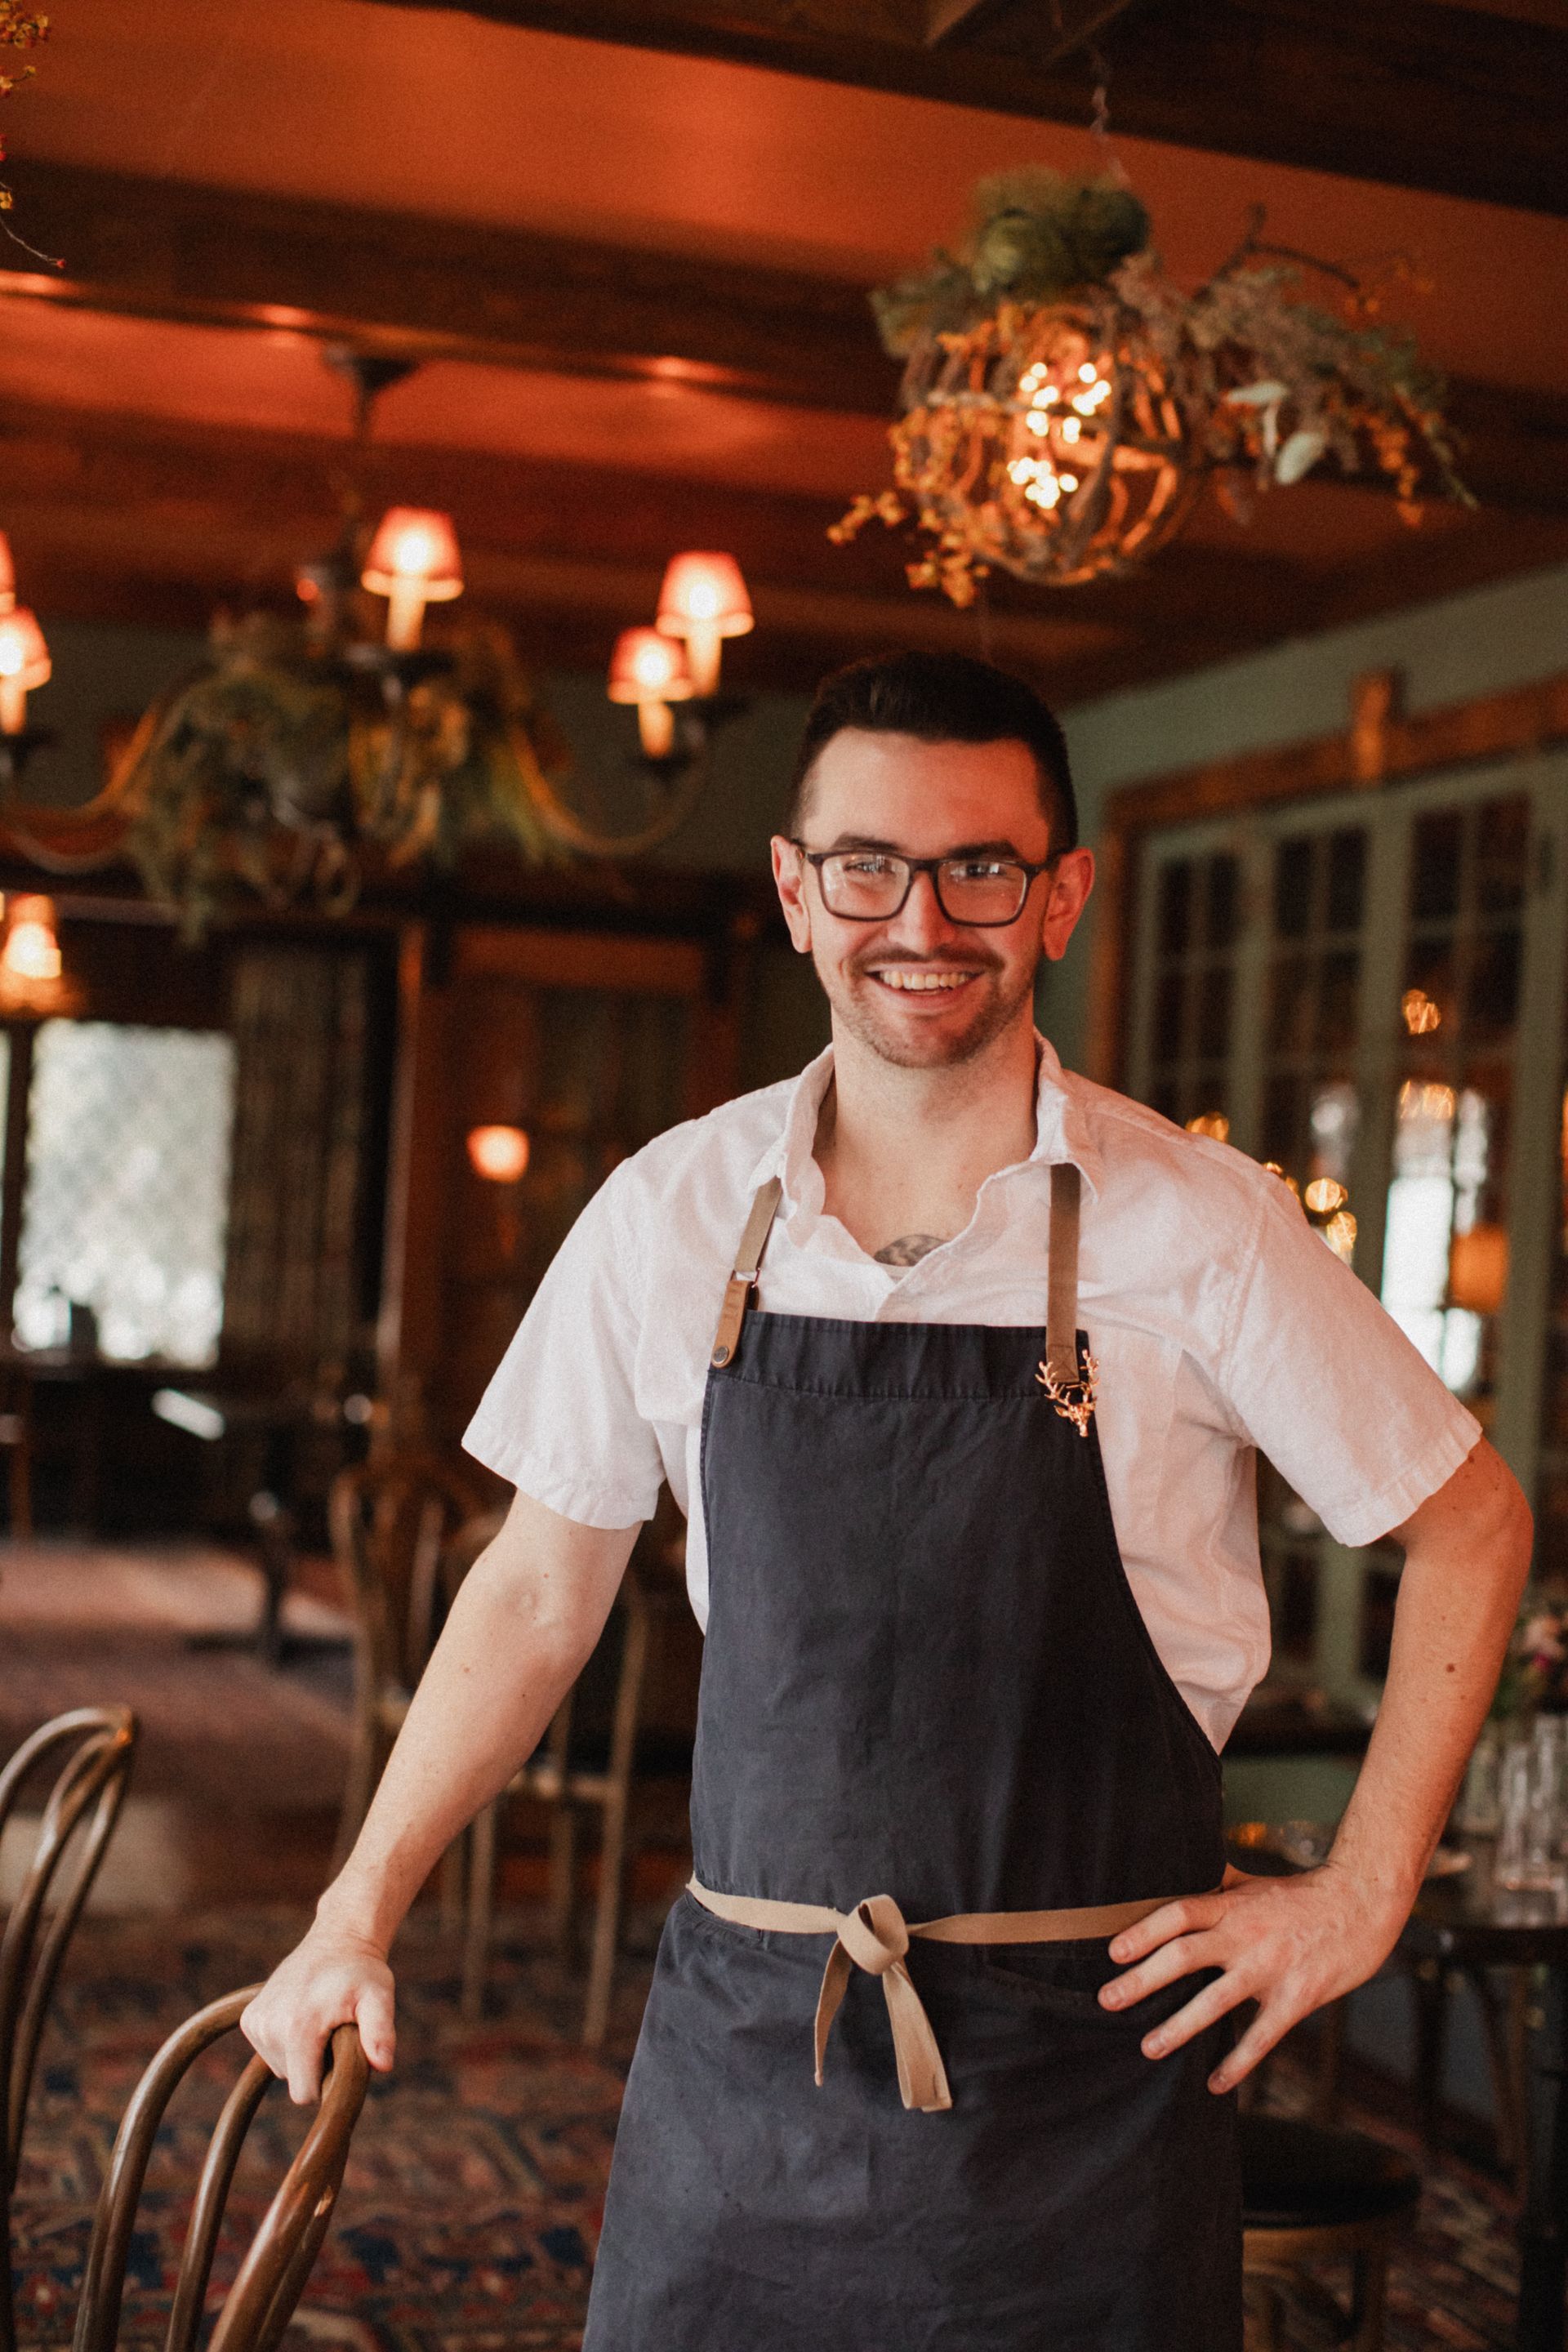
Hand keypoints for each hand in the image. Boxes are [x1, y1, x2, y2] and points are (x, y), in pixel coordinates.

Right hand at [241, 1920, 396, 2103]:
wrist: (337, 1940)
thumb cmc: (362, 1973)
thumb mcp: (379, 1998)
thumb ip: (380, 2032)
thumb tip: (383, 2066)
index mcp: (298, 2027)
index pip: (304, 2093)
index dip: (327, 2084)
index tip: (341, 2056)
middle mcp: (269, 2026)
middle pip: (294, 2081)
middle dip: (317, 2066)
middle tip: (334, 2031)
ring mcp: (255, 2022)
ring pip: (282, 2068)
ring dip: (303, 2054)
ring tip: (321, 2021)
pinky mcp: (249, 2019)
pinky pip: (271, 2051)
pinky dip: (288, 2042)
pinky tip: (304, 2015)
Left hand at [1097, 1862, 1405, 2093]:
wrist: (1362, 1904)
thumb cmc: (1302, 1895)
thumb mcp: (1254, 1883)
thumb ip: (1217, 1883)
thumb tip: (1180, 1870)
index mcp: (1232, 1906)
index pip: (1178, 1914)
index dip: (1143, 1931)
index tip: (1112, 1952)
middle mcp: (1245, 1935)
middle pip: (1184, 1955)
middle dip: (1142, 1980)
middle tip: (1108, 2000)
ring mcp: (1270, 1968)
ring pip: (1215, 2001)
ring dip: (1178, 2026)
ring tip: (1148, 2047)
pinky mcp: (1296, 1998)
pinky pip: (1261, 2037)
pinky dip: (1237, 2063)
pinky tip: (1215, 2083)